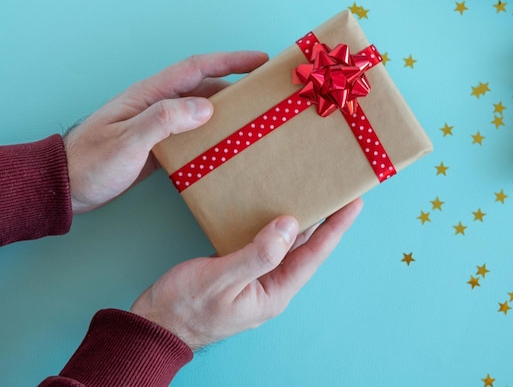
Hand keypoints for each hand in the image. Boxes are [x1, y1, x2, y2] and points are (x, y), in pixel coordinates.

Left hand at [63, 52, 268, 212]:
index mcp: (150, 95)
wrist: (67, 186)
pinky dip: (214, 134)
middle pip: (205, 87)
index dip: (230, 62)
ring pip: (202, 110)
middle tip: (266, 91)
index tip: (260, 60)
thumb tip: (207, 106)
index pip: (197, 69)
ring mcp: (160, 125)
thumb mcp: (128, 140)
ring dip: (228, 111)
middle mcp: (158, 104)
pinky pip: (195, 133)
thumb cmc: (93, 163)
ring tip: (256, 118)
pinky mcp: (160, 145)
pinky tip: (228, 145)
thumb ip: (164, 120)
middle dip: (237, 85)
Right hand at [130, 198, 362, 349]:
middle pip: (305, 248)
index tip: (353, 203)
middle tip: (337, 191)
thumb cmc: (184, 308)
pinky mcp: (239, 269)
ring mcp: (256, 278)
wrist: (154, 325)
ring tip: (313, 193)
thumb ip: (258, 254)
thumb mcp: (221, 280)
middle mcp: (271, 285)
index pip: (313, 255)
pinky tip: (273, 207)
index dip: (335, 228)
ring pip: (285, 244)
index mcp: (275, 292)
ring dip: (299, 220)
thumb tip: (290, 225)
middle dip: (323, 221)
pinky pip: (264, 243)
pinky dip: (272, 224)